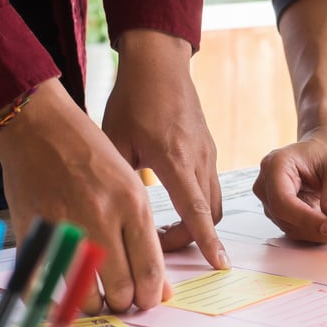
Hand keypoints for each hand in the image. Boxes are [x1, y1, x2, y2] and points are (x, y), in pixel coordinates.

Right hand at [0, 79, 171, 313]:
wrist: (38, 126)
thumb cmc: (89, 155)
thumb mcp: (129, 187)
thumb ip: (144, 237)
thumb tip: (158, 286)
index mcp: (132, 204)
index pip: (150, 270)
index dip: (151, 295)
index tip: (147, 301)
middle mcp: (101, 218)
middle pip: (121, 288)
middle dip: (124, 304)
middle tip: (122, 302)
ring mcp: (66, 227)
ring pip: (85, 294)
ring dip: (93, 305)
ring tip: (95, 299)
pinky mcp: (34, 231)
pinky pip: (44, 284)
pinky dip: (54, 299)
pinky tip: (62, 297)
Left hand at [101, 30, 228, 269]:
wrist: (159, 63)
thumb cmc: (133, 98)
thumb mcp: (114, 140)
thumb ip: (117, 180)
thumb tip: (108, 217)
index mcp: (174, 159)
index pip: (197, 211)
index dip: (207, 241)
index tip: (219, 264)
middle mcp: (199, 159)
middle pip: (209, 215)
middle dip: (190, 238)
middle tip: (158, 245)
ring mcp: (209, 154)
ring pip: (214, 202)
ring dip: (196, 222)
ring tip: (163, 227)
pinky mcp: (210, 149)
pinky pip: (210, 186)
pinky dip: (198, 204)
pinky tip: (172, 201)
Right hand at [253, 126, 326, 241]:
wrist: (323, 148)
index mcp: (275, 167)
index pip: (283, 203)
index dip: (309, 220)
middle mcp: (266, 187)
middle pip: (290, 221)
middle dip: (324, 228)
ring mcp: (272, 203)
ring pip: (297, 230)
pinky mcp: (283, 215)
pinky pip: (302, 230)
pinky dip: (324, 229)